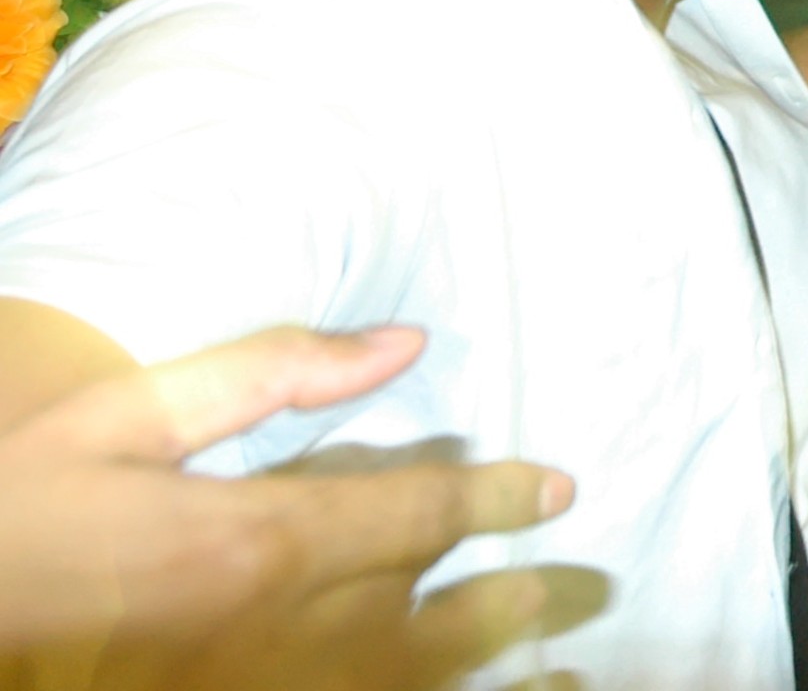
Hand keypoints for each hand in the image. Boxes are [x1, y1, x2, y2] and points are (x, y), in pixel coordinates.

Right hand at [0, 326, 569, 660]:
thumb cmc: (22, 507)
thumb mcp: (126, 416)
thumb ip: (272, 374)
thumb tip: (403, 342)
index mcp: (260, 542)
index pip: (418, 513)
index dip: (498, 498)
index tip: (558, 490)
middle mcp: (279, 632)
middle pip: (430, 615)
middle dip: (509, 599)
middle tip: (562, 584)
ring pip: (405, 686)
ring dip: (482, 673)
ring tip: (562, 677)